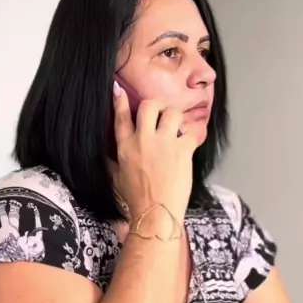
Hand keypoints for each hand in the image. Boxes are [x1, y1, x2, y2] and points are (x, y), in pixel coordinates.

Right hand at [111, 81, 197, 223]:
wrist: (155, 213)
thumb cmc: (136, 200)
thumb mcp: (117, 179)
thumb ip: (114, 163)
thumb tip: (109, 158)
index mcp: (125, 147)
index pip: (121, 116)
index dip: (120, 100)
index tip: (120, 89)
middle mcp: (143, 140)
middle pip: (149, 106)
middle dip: (155, 107)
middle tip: (160, 117)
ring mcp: (164, 143)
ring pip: (172, 112)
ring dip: (175, 119)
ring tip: (176, 130)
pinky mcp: (183, 150)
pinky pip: (192, 132)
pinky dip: (193, 136)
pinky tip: (191, 143)